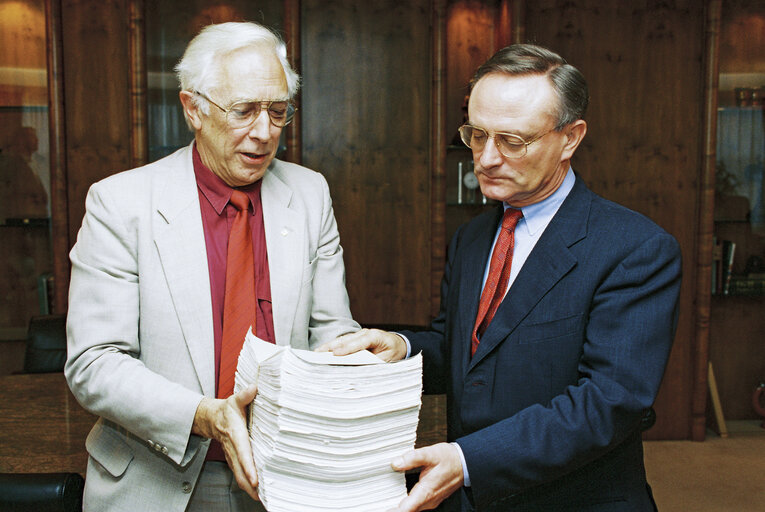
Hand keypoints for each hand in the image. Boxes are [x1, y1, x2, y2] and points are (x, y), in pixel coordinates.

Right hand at [192, 384, 258, 499]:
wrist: (211, 419)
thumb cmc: (227, 410)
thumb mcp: (234, 400)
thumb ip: (244, 396)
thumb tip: (253, 389)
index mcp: (235, 434)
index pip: (242, 452)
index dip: (248, 466)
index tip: (255, 479)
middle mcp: (233, 448)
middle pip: (240, 470)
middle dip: (249, 485)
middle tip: (260, 496)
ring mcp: (232, 456)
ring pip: (239, 476)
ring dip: (248, 488)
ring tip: (260, 499)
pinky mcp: (233, 460)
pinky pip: (239, 474)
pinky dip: (246, 485)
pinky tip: (256, 493)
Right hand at [315, 328, 407, 361]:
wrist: (399, 344)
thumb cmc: (393, 352)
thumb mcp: (388, 360)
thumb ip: (375, 362)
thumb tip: (360, 369)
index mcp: (376, 336)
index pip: (361, 341)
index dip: (348, 348)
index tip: (336, 354)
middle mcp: (366, 333)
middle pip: (347, 339)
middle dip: (333, 347)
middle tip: (319, 354)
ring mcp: (359, 334)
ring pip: (342, 340)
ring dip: (329, 346)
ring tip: (316, 354)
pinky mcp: (355, 338)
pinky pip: (343, 342)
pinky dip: (333, 347)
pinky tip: (323, 352)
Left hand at [387, 443, 463, 511]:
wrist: (466, 463)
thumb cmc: (449, 458)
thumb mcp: (431, 454)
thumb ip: (412, 458)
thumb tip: (395, 463)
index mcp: (426, 492)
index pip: (406, 509)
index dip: (393, 511)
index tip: (381, 508)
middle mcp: (428, 501)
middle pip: (407, 511)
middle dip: (392, 508)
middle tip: (377, 503)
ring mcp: (431, 501)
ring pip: (411, 509)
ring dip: (399, 506)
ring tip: (383, 501)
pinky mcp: (431, 499)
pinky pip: (416, 505)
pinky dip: (406, 503)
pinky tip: (397, 496)